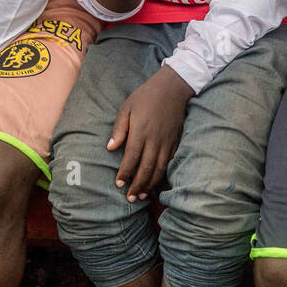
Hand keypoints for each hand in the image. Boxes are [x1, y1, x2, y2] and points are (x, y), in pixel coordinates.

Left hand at [107, 65, 193, 201]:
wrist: (172, 88)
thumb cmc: (145, 96)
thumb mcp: (126, 107)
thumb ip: (119, 129)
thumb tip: (110, 148)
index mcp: (141, 131)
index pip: (131, 158)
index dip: (125, 173)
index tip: (118, 185)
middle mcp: (155, 140)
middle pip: (146, 168)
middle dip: (137, 185)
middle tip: (130, 198)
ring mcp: (167, 142)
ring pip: (159, 169)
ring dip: (150, 184)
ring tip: (142, 195)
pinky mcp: (175, 142)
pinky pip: (168, 163)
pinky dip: (162, 176)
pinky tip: (156, 183)